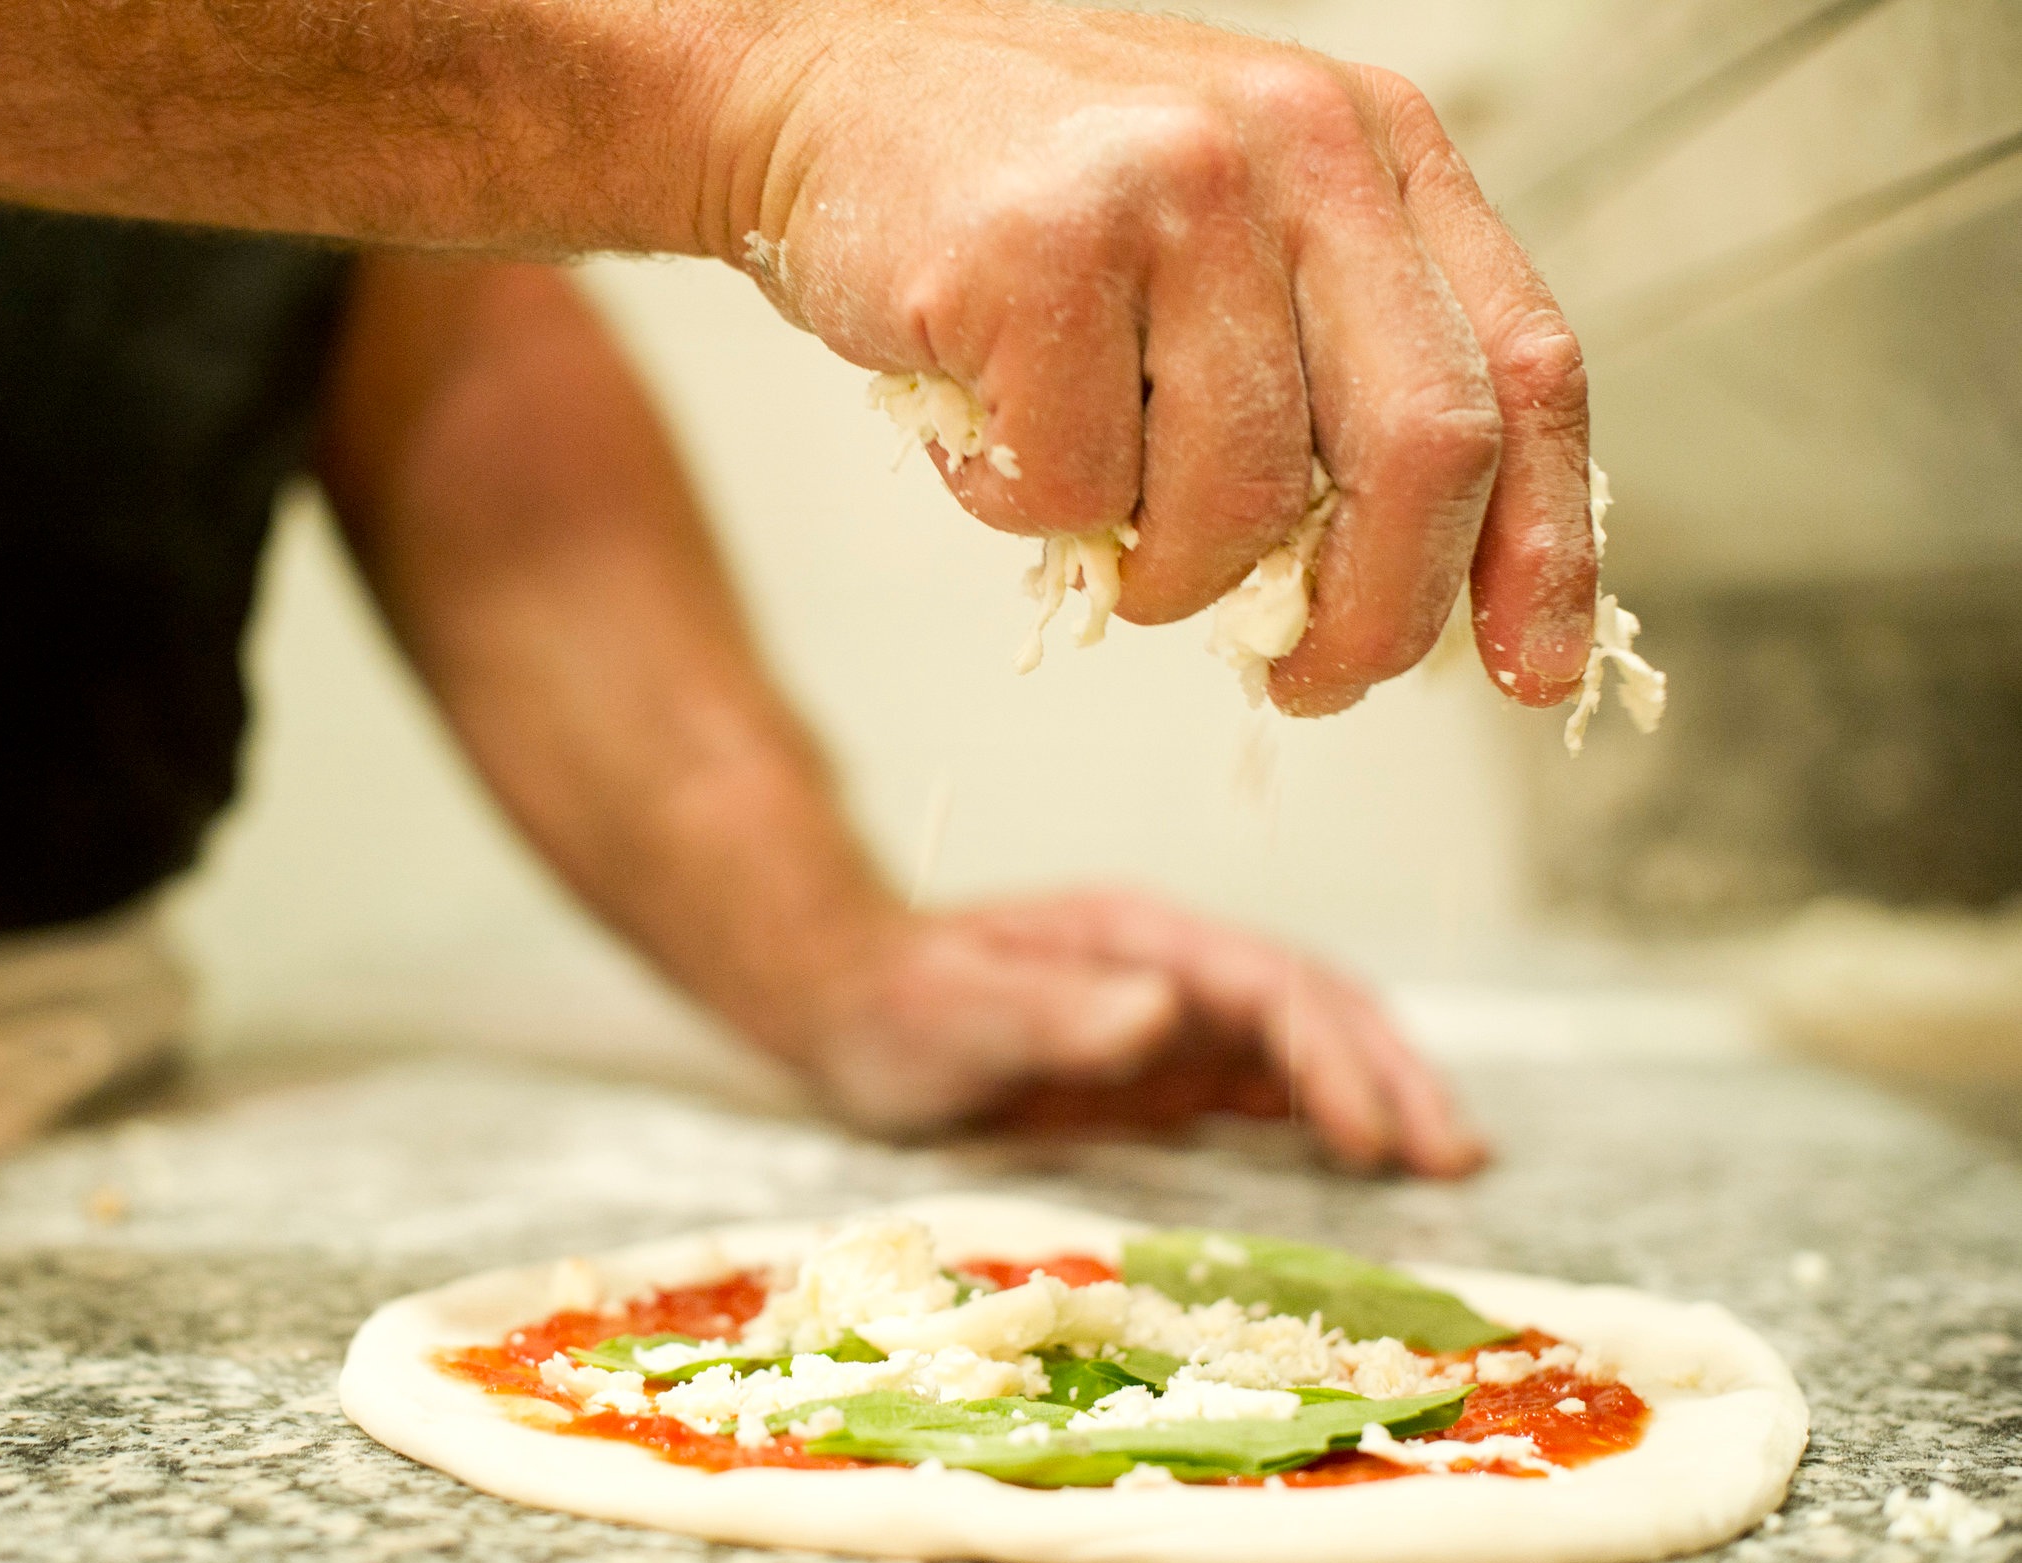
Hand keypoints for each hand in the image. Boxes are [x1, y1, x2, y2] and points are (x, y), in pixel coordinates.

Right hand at [717, 4, 1595, 714]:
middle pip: (1423, 449)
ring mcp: (1177, 187)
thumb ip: (1324, 371)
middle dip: (1371, 617)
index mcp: (1377, 152)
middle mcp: (1303, 147)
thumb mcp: (1226, 241)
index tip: (1523, 666)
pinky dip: (1021, 509)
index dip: (1541, 543)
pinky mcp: (1043, 248)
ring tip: (1091, 514)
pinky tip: (986, 424)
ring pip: (1237, 500)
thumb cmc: (1025, 197)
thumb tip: (1399, 586)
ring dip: (1160, 573)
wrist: (819, 86)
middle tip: (1303, 680)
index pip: (1524, 367)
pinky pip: (1075, 487)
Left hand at [803, 891, 1483, 1177]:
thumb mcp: (958, 1013)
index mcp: (1139, 939)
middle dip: (1390, 1075)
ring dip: (1381, 1098)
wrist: (850, 1009)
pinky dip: (1329, 1123)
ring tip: (1451, 1165)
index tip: (1369, 1135)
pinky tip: (1376, 1167)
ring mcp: (1177, 1019)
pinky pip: (1268, 1091)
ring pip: (1310, 1048)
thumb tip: (1165, 1009)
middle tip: (1456, 1157)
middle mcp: (1176, 971)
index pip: (1267, 989)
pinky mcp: (1166, 1071)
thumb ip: (1053, 1012)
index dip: (1328, 1056)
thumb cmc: (896, 1009)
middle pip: (1315, 1009)